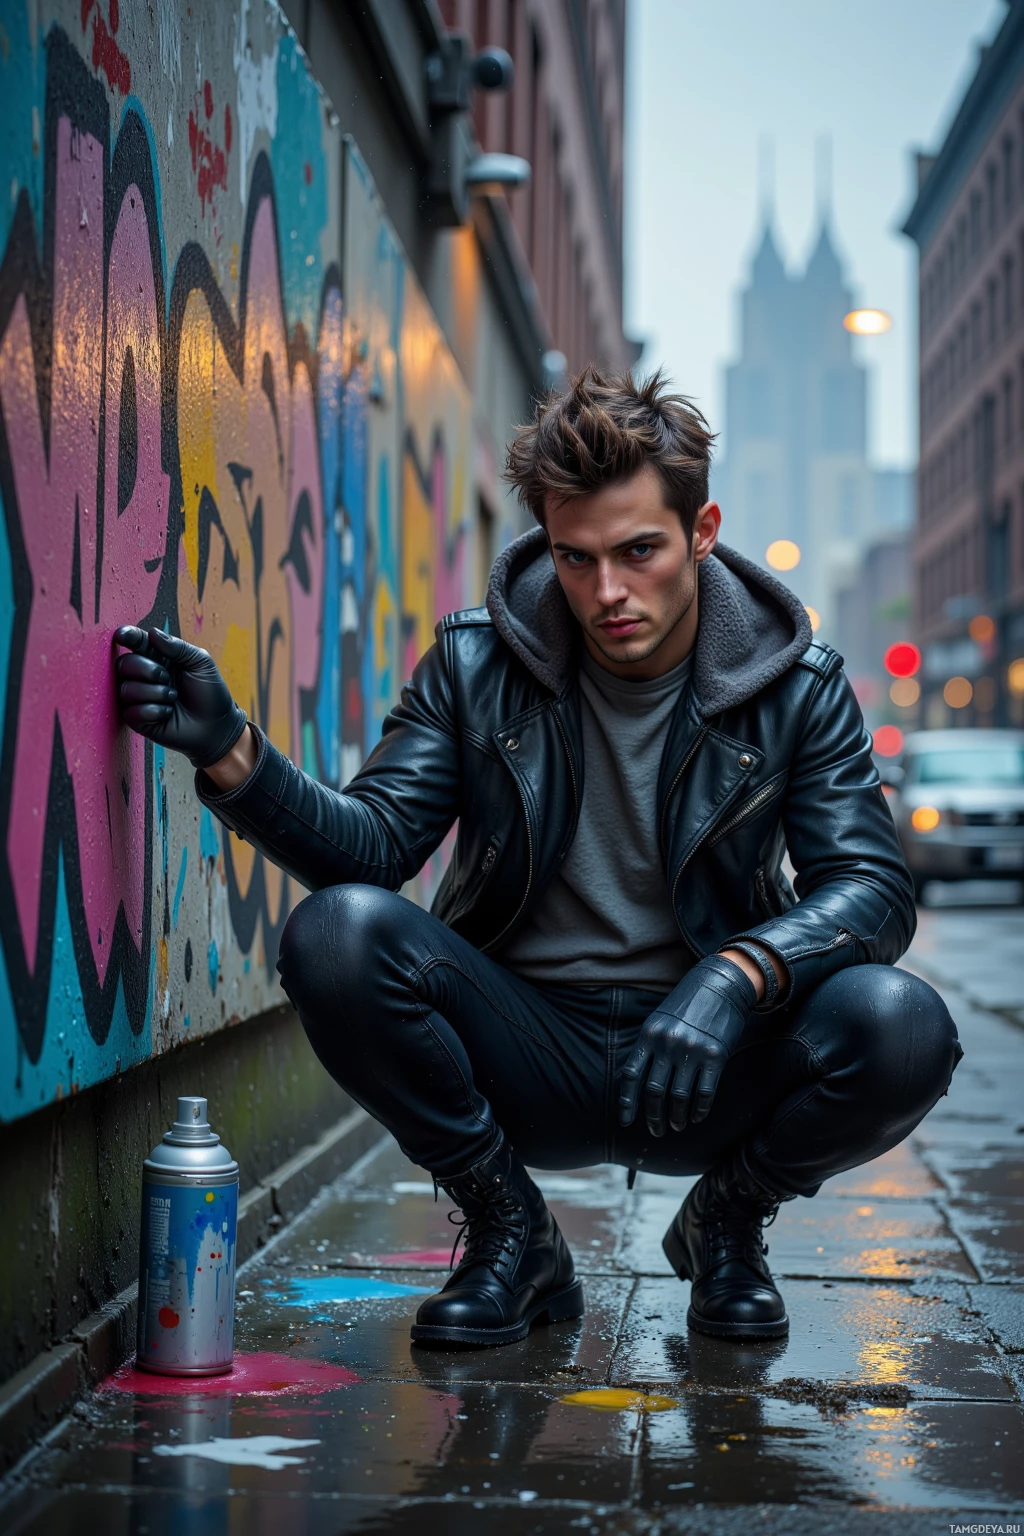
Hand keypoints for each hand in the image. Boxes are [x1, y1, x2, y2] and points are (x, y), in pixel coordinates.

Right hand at [114, 625, 247, 769]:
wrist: (216, 725)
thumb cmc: (210, 692)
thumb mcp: (201, 663)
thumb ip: (177, 647)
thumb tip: (152, 632)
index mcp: (159, 657)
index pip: (136, 642)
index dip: (127, 637)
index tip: (123, 636)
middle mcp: (145, 676)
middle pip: (123, 664)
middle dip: (145, 669)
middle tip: (165, 678)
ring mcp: (140, 699)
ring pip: (126, 689)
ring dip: (153, 693)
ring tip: (173, 698)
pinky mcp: (139, 720)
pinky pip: (132, 712)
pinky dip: (153, 711)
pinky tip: (168, 713)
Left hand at [618, 954, 756, 1136]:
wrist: (721, 984)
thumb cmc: (688, 1004)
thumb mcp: (660, 1019)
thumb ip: (649, 1047)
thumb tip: (638, 1082)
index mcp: (649, 1034)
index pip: (631, 1075)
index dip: (627, 1102)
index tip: (626, 1122)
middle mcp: (668, 1044)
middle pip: (654, 1091)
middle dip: (653, 1117)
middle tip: (656, 1131)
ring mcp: (692, 1051)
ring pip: (679, 1097)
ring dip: (676, 1117)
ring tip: (676, 1126)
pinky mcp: (715, 1056)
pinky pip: (704, 1093)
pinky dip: (699, 1110)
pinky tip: (696, 1117)